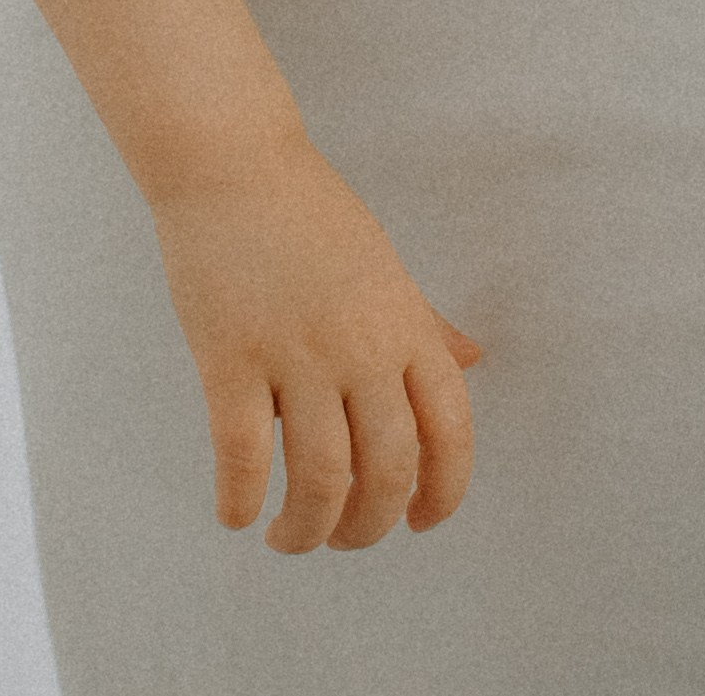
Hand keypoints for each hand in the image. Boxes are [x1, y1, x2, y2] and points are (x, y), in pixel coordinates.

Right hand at [149, 139, 481, 550]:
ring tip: (290, 537)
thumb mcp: (384, 266)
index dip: (445, 492)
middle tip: (344, 539)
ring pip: (321, 479)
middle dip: (369, 528)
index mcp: (403, 324)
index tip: (421, 523)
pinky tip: (238, 514)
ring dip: (308, 531)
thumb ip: (426, 323)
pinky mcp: (231, 359)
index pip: (451, 429)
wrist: (234, 164)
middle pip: (388, 471)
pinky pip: (243, 458)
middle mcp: (360, 345)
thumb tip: (473, 360)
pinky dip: (242, 503)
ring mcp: (296, 354)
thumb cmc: (309, 215)